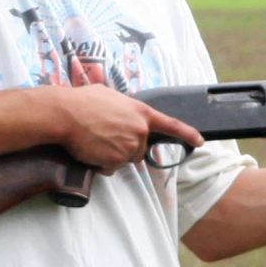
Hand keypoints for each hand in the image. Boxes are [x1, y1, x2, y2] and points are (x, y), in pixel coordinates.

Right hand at [49, 85, 202, 173]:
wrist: (65, 114)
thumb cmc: (83, 101)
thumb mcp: (111, 97)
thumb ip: (125, 108)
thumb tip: (123, 114)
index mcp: (142, 112)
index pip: (172, 125)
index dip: (188, 134)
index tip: (200, 142)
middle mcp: (140, 131)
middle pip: (140, 149)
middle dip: (126, 147)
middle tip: (105, 135)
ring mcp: (129, 147)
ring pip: (125, 160)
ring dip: (112, 155)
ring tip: (95, 140)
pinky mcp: (116, 161)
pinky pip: (110, 169)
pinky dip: (101, 164)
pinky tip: (91, 150)